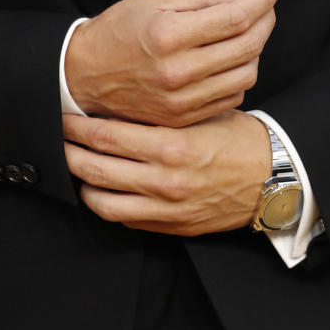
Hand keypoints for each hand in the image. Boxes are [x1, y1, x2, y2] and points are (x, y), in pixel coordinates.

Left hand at [63, 110, 271, 235]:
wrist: (273, 178)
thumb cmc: (239, 138)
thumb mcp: (201, 114)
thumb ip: (162, 113)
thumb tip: (119, 102)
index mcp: (171, 144)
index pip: (105, 134)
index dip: (76, 124)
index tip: (63, 114)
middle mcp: (164, 179)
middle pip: (94, 168)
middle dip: (68, 151)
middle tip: (57, 137)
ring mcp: (165, 208)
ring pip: (102, 201)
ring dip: (81, 182)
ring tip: (74, 165)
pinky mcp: (171, 227)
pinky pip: (124, 220)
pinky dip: (106, 204)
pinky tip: (101, 189)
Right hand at [64, 0, 282, 126]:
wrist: (85, 74)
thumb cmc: (120, 29)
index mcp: (169, 35)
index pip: (235, 16)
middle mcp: (178, 72)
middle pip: (248, 45)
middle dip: (266, 19)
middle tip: (265, 4)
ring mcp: (182, 100)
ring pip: (246, 73)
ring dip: (256, 48)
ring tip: (246, 30)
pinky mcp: (184, 118)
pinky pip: (232, 95)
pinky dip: (240, 73)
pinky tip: (230, 57)